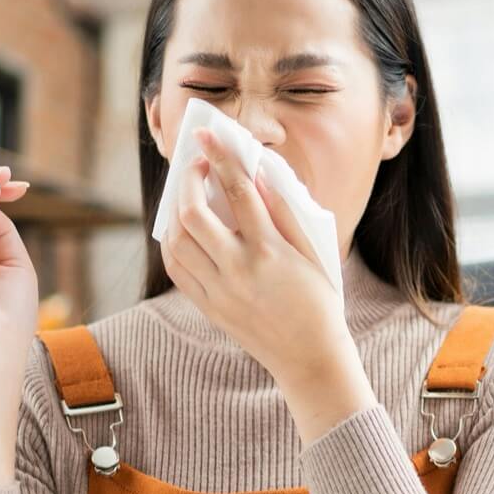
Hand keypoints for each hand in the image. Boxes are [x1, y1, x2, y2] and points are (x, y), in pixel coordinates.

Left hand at [159, 128, 348, 385]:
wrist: (310, 358)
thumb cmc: (320, 301)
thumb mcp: (314, 252)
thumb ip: (286, 212)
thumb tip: (259, 175)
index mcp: (270, 251)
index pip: (237, 191)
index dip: (220, 157)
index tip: (207, 135)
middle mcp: (238, 270)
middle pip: (193, 213)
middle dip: (188, 181)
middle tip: (197, 166)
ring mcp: (219, 291)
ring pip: (177, 241)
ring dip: (176, 210)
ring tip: (189, 196)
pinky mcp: (208, 307)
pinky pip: (177, 269)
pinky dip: (173, 243)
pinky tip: (182, 230)